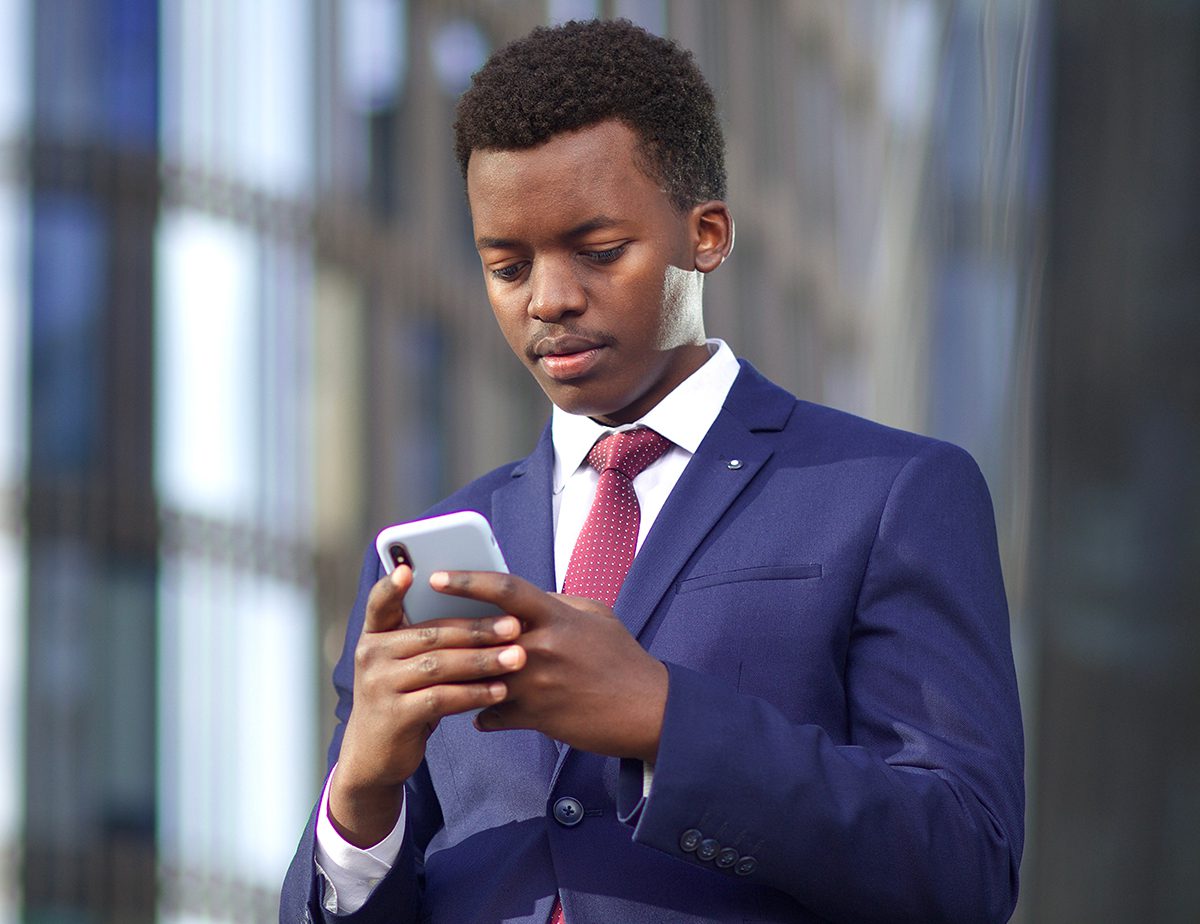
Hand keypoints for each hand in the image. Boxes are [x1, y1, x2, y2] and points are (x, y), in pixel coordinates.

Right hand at [329, 565, 524, 846]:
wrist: (376, 755)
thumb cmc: (406, 696)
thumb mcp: (408, 664)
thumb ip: (430, 638)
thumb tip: (490, 611)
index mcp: (376, 635)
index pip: (380, 604)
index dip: (391, 586)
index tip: (409, 571)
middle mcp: (371, 656)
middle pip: (431, 634)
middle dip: (478, 629)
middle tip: (516, 626)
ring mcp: (379, 686)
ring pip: (439, 665)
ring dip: (483, 661)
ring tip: (518, 658)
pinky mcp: (393, 716)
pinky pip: (441, 698)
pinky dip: (473, 693)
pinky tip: (500, 690)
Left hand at [429, 570, 667, 763]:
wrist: (648, 710)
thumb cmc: (623, 659)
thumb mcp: (596, 617)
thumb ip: (557, 604)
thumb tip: (525, 598)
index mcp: (556, 616)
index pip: (504, 588)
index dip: (467, 580)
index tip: (436, 577)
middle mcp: (541, 647)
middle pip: (478, 635)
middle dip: (446, 632)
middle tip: (418, 631)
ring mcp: (536, 683)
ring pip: (478, 678)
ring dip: (458, 677)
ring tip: (438, 675)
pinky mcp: (536, 716)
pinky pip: (493, 715)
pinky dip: (483, 715)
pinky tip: (478, 715)